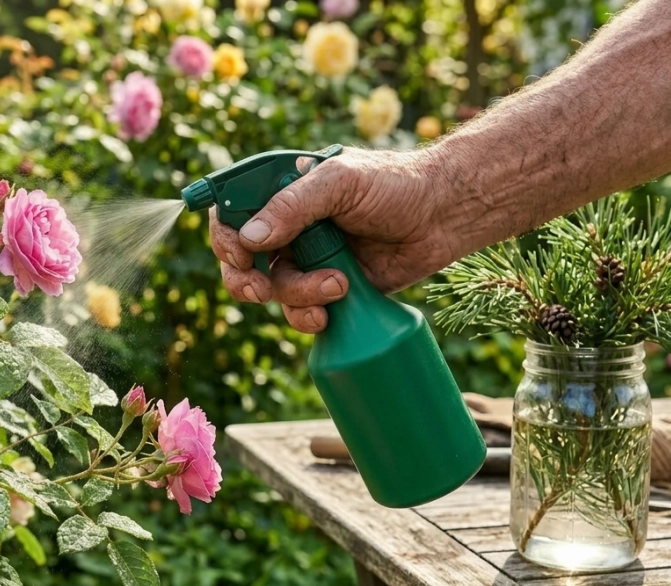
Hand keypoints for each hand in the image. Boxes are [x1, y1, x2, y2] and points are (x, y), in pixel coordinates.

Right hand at [209, 146, 458, 332]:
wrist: (445, 216)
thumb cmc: (396, 185)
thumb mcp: (342, 182)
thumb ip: (293, 206)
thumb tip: (250, 239)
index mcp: (282, 192)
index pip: (230, 212)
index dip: (225, 237)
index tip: (241, 254)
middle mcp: (287, 227)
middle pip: (240, 260)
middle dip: (246, 279)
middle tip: (263, 289)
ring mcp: (306, 259)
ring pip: (272, 290)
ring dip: (295, 295)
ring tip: (336, 286)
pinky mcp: (328, 289)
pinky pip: (299, 312)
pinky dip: (307, 317)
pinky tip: (330, 312)